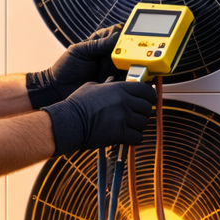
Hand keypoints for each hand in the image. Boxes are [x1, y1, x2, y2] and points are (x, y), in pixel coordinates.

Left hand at [26, 24, 123, 107]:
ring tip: (132, 67)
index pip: (117, 33)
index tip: (129, 37)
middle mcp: (109, 54)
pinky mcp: (113, 82)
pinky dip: (128, 78)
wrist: (59, 88)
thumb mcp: (79, 51)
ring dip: (132, 65)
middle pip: (128, 48)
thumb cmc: (66, 67)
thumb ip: (97, 44)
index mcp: (100, 42)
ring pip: (129, 63)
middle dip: (132, 50)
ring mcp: (112, 68)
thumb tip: (116, 36)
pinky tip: (128, 78)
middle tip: (131, 54)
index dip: (126, 33)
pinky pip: (125, 79)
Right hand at [41, 80, 156, 154]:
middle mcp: (124, 101)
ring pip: (144, 123)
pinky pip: (138, 137)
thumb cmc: (77, 105)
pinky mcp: (120, 133)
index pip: (146, 90)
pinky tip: (128, 137)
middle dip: (145, 112)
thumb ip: (105, 84)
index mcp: (119, 88)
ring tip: (130, 127)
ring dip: (139, 126)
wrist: (69, 122)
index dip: (151, 96)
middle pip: (147, 108)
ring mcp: (123, 118)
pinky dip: (135, 138)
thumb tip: (111, 81)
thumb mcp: (91, 87)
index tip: (149, 100)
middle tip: (138, 115)